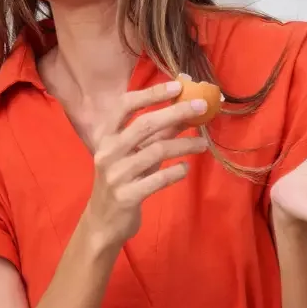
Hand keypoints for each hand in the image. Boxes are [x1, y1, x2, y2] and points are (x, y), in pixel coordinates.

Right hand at [81, 79, 210, 249]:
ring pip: (156, 151)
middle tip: (202, 107)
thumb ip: (157, 133)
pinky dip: (176, 172)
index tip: (178, 85)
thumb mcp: (136, 154)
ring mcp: (116, 175)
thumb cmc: (122, 181)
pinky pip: (158, 179)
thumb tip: (186, 109)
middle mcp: (107, 152)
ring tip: (203, 144)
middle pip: (145, 125)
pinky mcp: (127, 196)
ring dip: (184, 145)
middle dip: (176, 112)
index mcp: (105, 136)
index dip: (151, 94)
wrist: (104, 222)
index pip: (125, 105)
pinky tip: (185, 169)